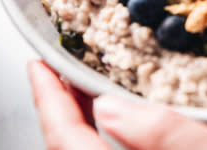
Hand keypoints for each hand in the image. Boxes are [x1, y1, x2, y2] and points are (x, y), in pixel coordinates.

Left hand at [27, 60, 206, 149]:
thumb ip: (168, 136)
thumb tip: (109, 108)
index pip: (66, 144)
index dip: (48, 101)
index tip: (38, 65)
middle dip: (60, 111)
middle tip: (59, 71)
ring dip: (80, 129)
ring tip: (84, 93)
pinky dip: (103, 147)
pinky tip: (118, 132)